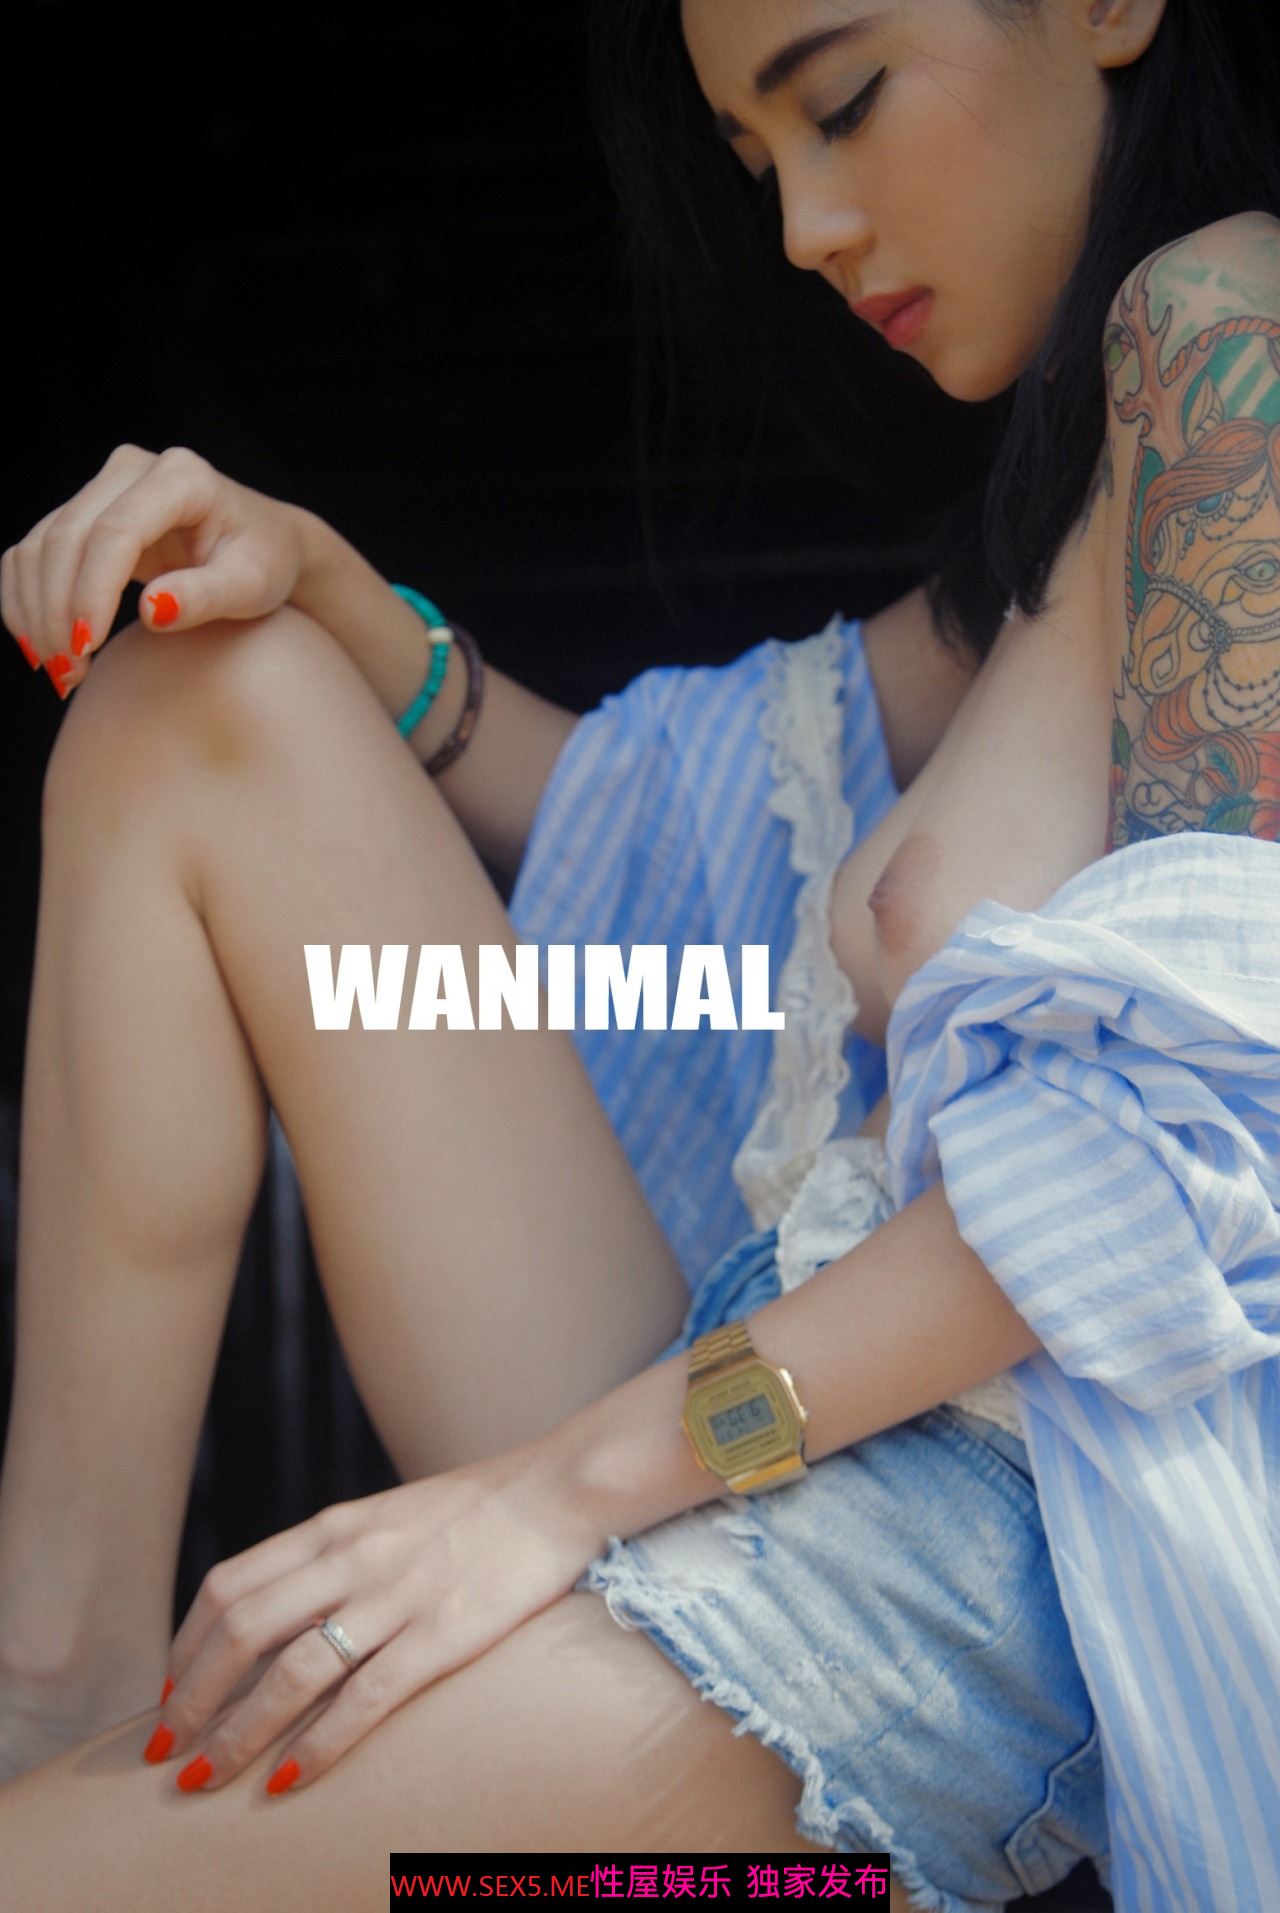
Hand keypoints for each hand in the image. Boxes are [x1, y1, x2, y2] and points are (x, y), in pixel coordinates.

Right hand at [1, 443, 305, 698]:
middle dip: (58, 610)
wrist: (264, 545)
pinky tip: (40, 646)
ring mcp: (104, 485)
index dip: (92, 590)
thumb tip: (151, 611)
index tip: (87, 648)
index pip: (116, 532)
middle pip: (68, 537)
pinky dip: (27, 600)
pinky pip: (35, 553)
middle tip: (67, 674)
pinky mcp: (85, 511)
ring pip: (41, 545)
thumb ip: (206, 597)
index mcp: (183, 478)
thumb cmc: (264, 564)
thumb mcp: (252, 587)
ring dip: (37, 611)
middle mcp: (134, 469)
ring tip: (60, 672)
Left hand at [148, 1441, 602, 1797]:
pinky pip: (364, 1699)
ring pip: (292, 1671)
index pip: (230, 1584)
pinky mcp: (441, 1635)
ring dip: (237, 1733)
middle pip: (242, 1629)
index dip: (186, 1644)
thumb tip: (282, 1610)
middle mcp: (353, 1557)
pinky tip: (291, 1780)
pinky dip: (319, 1746)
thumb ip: (336, 1554)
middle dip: (192, 1697)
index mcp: (335, 1525)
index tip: (171, 1691)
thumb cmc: (476, 1510)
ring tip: (207, 1779)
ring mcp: (397, 1596)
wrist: (558, 1490)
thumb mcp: (387, 1514)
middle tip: (169, 1749)